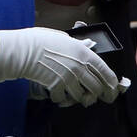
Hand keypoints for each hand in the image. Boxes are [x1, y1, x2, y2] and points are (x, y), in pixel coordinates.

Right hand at [0, 27, 125, 104]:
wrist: (23, 50)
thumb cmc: (40, 40)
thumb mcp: (64, 38)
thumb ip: (78, 44)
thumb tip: (88, 44)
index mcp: (83, 53)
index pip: (104, 70)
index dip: (111, 81)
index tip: (113, 87)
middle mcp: (79, 67)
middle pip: (96, 86)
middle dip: (99, 94)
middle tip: (98, 97)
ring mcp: (68, 79)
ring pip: (81, 95)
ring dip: (80, 98)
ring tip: (79, 97)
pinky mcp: (56, 87)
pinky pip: (63, 99)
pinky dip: (61, 99)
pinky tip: (58, 96)